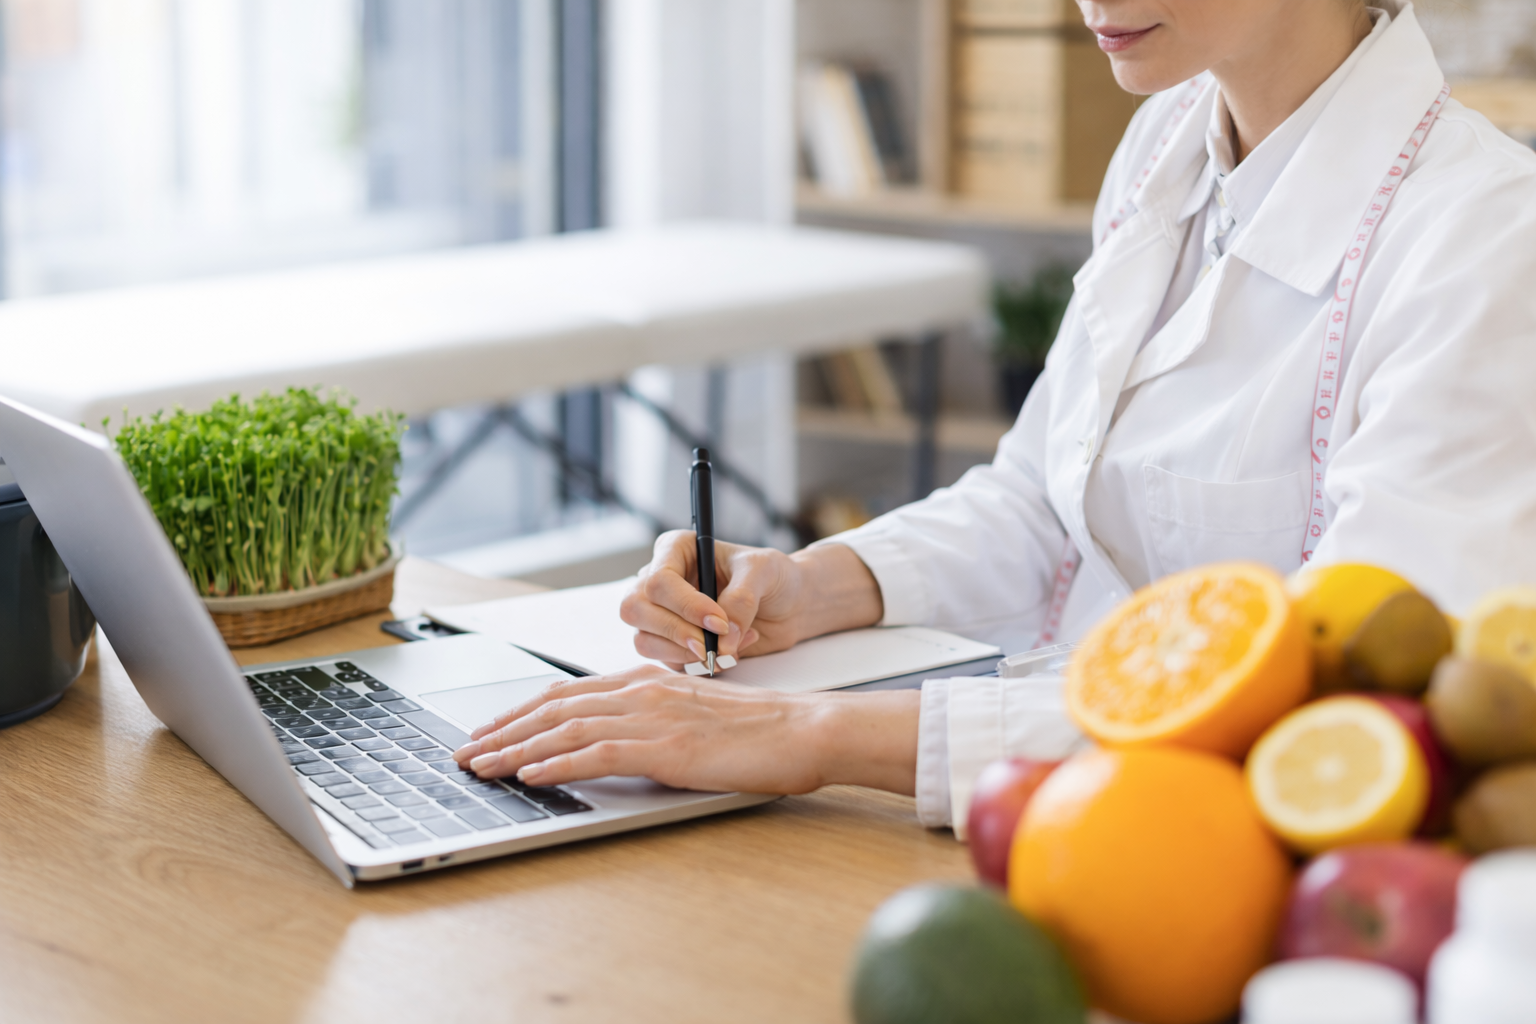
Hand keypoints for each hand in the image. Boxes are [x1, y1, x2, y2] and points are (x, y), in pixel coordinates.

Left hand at [451, 665, 920, 795]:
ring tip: (479, 766)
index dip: (520, 713)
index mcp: (646, 682)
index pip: (566, 694)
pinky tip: (528, 775)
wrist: (804, 729)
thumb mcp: (693, 719)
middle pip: (553, 707)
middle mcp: (641, 691)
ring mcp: (652, 717)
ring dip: (514, 749)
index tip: (488, 731)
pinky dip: (555, 764)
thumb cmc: (759, 730)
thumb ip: (651, 723)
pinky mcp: (665, 746)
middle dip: (502, 730)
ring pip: (564, 728)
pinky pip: (596, 753)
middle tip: (464, 752)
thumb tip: (612, 744)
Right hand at [620, 533, 883, 669]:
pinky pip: (667, 662)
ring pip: (644, 640)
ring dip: (684, 654)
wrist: (789, 605)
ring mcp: (662, 614)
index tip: (720, 622)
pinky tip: (731, 653)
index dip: (686, 606)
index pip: (658, 580)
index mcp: (676, 550)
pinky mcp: (674, 644)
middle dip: (674, 633)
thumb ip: (742, 599)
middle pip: (635, 610)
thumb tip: (722, 637)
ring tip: (730, 649)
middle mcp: (660, 581)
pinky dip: (699, 665)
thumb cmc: (774, 576)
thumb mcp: (764, 572)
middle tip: (709, 646)